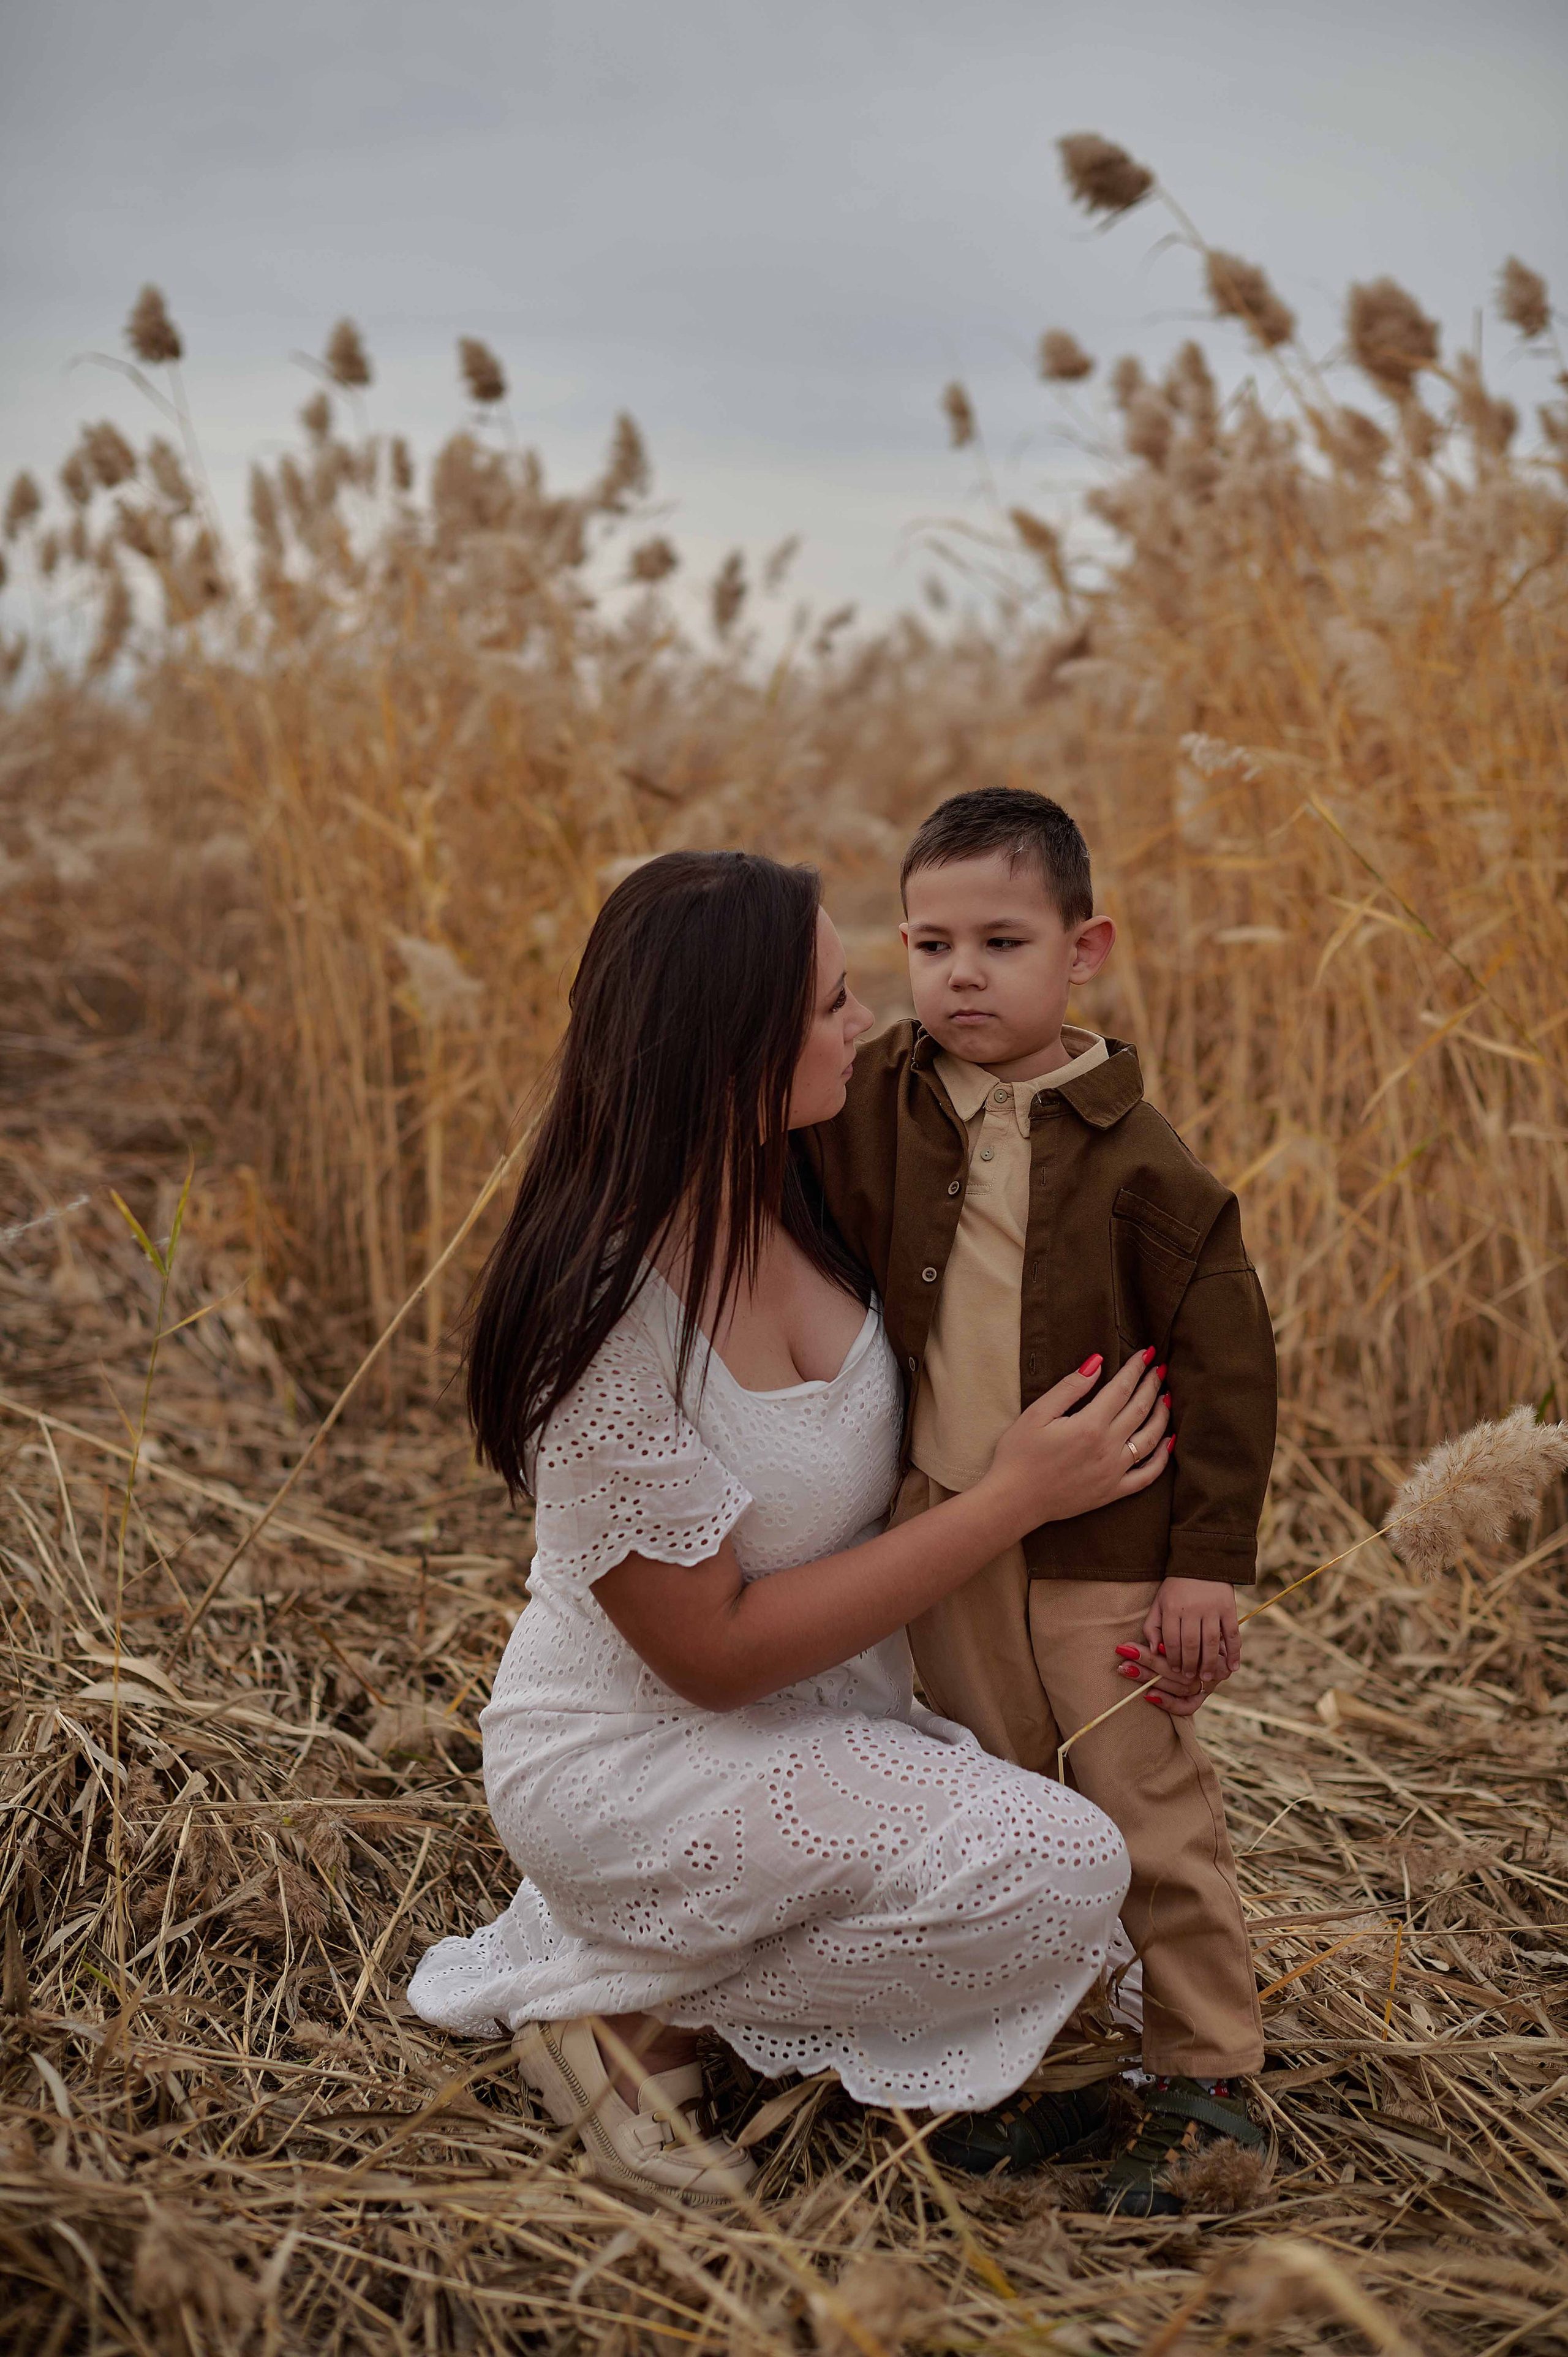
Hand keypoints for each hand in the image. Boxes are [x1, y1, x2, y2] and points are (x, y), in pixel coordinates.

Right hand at [987, 1346, 1171, 1528]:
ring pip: (1150, 1438)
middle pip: (1140, 1409)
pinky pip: (1147, 1475)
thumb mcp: (1037, 1414)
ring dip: (1162, 1415)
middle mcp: (1108, 1448)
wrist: (1013, 1501)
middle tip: (1160, 1368)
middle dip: (1152, 1385)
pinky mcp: (1113, 1492)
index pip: (1121, 1389)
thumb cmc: (1018, 1455)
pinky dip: (1161, 1458)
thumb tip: (1097, 1363)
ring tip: (1165, 1397)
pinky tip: (1168, 1442)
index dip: (1135, 1369)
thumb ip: (1070, 1388)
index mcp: (1089, 1425)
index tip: (1146, 1353)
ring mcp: (1113, 1472)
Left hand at [1112, 1577, 1240, 1715]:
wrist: (1202, 1561)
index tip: (1174, 1670)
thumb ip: (1152, 1625)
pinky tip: (1233, 1667)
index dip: (1172, 1658)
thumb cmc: (1176, 1587)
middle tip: (1189, 1677)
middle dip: (1189, 1664)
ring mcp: (1212, 1608)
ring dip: (1209, 1663)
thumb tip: (1154, 1651)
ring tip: (1206, 1677)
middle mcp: (1192, 1608)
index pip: (1171, 1640)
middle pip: (1190, 1644)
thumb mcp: (1159, 1602)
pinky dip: (1234, 1652)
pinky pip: (1232, 1633)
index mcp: (1172, 1607)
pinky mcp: (1229, 1608)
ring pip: (1210, 1642)